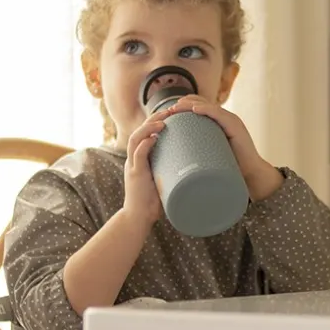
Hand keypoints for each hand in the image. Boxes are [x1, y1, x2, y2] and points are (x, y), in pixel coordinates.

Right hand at [122, 110, 171, 224]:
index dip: (157, 121)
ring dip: (149, 127)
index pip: (145, 133)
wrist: (138, 219)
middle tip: (171, 110)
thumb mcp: (164, 180)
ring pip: (136, 138)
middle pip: (140, 130)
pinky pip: (137, 154)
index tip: (173, 113)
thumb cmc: (153, 202)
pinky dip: (145, 144)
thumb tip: (196, 164)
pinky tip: (155, 138)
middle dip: (154, 118)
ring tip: (164, 120)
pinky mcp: (135, 175)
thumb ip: (172, 170)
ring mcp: (133, 165)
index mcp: (140, 158)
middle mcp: (134, 158)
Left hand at [168, 95, 283, 200]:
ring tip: (176, 107)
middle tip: (169, 110)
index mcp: (219, 123)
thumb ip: (200, 151)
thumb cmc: (231, 167)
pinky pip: (219, 114)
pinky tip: (194, 109)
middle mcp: (225, 118)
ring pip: (208, 106)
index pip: (200, 107)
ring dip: (191, 104)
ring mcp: (231, 121)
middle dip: (184, 103)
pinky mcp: (235, 126)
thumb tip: (178, 159)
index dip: (184, 106)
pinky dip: (206, 110)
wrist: (250, 175)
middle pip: (202, 103)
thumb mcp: (211, 155)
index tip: (169, 112)